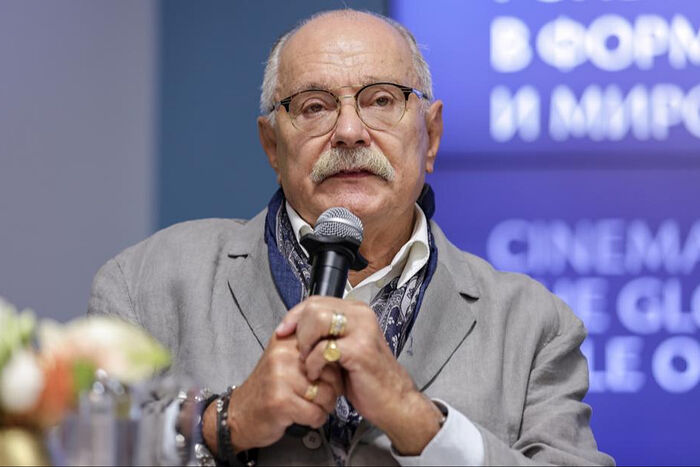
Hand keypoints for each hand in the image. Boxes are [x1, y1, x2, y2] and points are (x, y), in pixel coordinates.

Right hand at [202, 333, 342, 453]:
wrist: (239, 414)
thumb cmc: (269, 389)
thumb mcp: (286, 360)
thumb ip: (310, 351)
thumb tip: (342, 351)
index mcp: (287, 341)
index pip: (328, 348)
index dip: (334, 368)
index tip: (325, 377)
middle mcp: (283, 355)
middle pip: (331, 373)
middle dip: (332, 390)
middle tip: (319, 396)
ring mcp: (280, 377)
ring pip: (326, 394)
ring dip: (324, 407)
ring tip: (310, 406)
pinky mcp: (280, 401)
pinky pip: (315, 413)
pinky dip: (315, 420)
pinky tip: (303, 416)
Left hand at [275, 296, 442, 454]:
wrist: (393, 401)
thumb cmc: (367, 378)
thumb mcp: (342, 349)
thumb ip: (324, 334)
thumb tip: (294, 327)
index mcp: (356, 312)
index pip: (316, 301)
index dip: (294, 316)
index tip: (283, 331)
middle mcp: (361, 315)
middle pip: (314, 306)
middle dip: (300, 330)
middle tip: (302, 352)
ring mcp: (362, 330)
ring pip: (318, 319)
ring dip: (306, 343)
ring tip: (310, 361)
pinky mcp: (360, 349)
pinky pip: (323, 348)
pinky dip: (314, 363)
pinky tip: (318, 374)